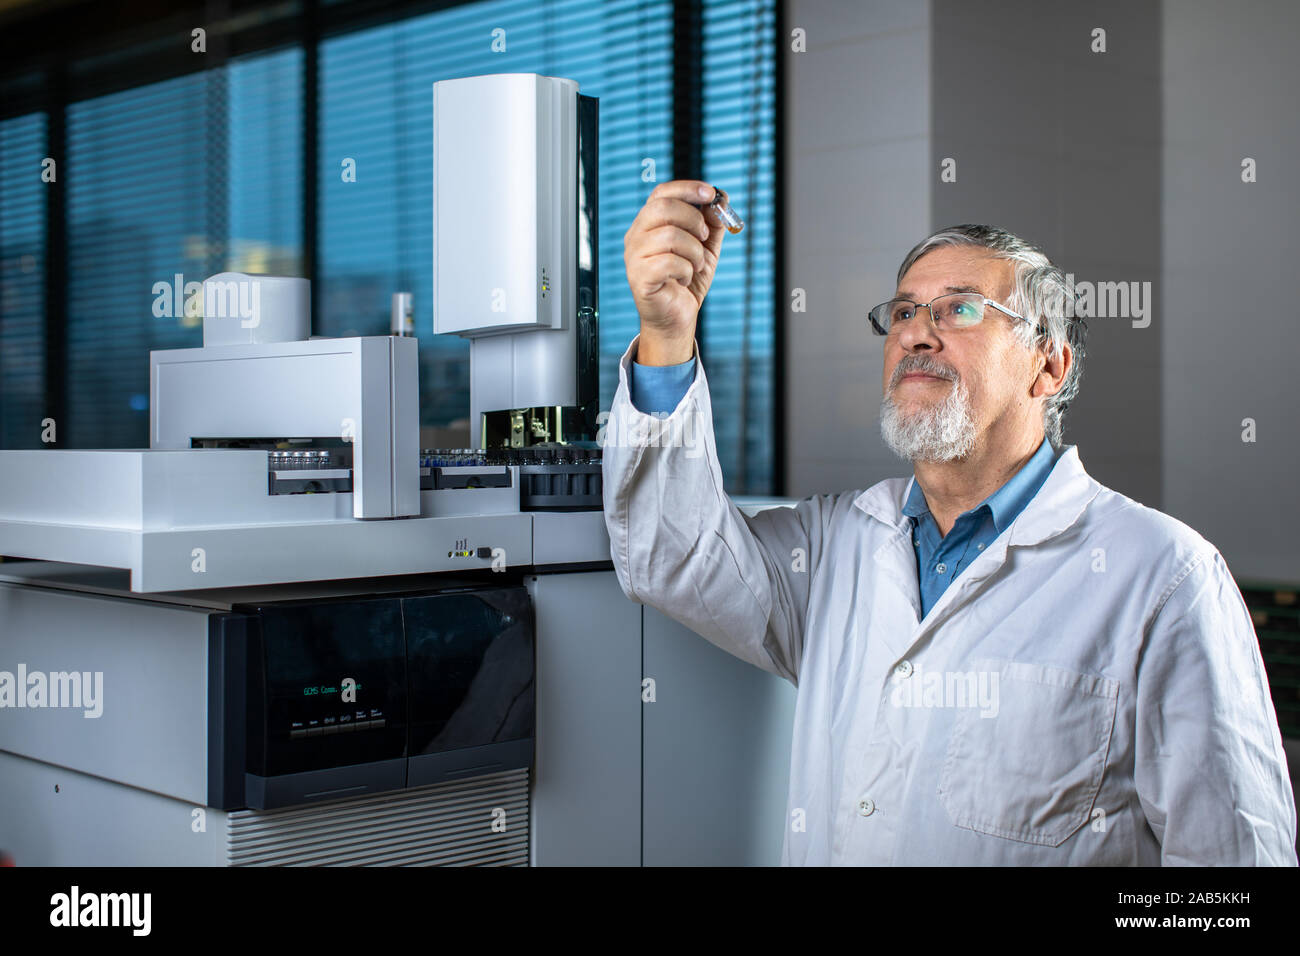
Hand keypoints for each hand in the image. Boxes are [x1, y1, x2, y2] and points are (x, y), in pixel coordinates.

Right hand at [622, 180, 727, 364]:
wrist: (677, 317)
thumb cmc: (687, 280)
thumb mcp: (706, 247)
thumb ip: (712, 223)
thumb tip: (722, 198)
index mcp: (649, 224)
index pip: (661, 192)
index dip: (687, 188)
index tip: (711, 193)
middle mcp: (636, 236)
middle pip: (663, 208)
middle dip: (694, 219)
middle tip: (704, 237)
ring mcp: (634, 257)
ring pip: (670, 236)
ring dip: (694, 251)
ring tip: (696, 265)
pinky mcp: (639, 278)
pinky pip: (669, 262)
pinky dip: (686, 270)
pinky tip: (685, 279)